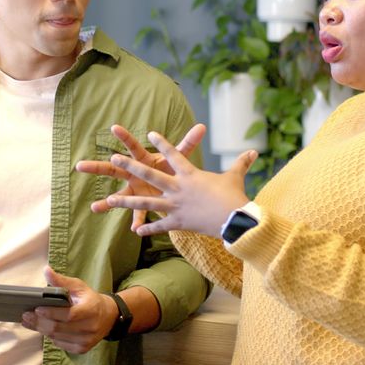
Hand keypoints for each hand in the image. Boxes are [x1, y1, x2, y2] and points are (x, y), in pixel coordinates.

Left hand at [20, 267, 117, 354]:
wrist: (108, 317)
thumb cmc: (90, 299)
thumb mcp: (79, 286)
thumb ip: (61, 281)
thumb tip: (46, 271)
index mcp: (91, 309)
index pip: (69, 315)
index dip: (52, 313)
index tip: (37, 309)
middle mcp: (90, 327)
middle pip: (59, 328)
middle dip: (40, 322)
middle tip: (26, 316)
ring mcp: (86, 340)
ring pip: (57, 337)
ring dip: (41, 329)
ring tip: (29, 321)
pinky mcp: (82, 349)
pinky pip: (60, 344)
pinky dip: (50, 336)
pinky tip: (43, 328)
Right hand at [77, 123, 205, 230]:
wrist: (174, 186)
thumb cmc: (172, 168)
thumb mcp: (180, 157)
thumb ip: (188, 143)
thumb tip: (202, 127)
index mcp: (143, 160)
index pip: (132, 146)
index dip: (124, 137)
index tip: (114, 127)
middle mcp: (134, 174)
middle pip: (113, 169)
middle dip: (97, 168)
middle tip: (80, 166)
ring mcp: (135, 189)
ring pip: (118, 195)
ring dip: (107, 202)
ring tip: (94, 208)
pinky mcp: (141, 202)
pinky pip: (136, 213)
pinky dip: (137, 220)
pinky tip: (134, 229)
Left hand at [101, 130, 255, 237]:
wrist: (235, 220)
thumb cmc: (235, 197)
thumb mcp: (235, 177)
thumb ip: (241, 163)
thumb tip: (254, 151)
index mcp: (191, 174)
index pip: (174, 155)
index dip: (162, 143)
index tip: (149, 133)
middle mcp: (179, 188)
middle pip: (150, 175)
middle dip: (131, 166)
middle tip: (114, 158)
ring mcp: (176, 206)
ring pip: (146, 203)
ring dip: (127, 201)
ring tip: (110, 199)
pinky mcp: (178, 222)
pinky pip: (160, 225)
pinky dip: (148, 228)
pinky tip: (135, 231)